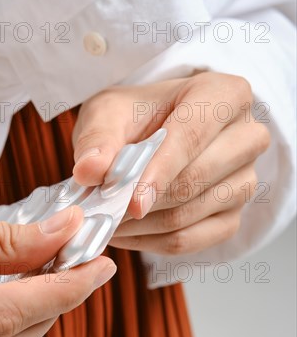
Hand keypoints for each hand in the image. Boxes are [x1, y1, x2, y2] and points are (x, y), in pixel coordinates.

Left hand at [72, 72, 269, 254]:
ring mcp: (244, 181)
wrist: (156, 133)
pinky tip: (125, 232)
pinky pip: (190, 240)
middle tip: (99, 211)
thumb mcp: (110, 112)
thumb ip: (98, 139)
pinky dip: (150, 241)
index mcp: (225, 95)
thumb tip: (89, 171)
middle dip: (142, 201)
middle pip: (194, 180)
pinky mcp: (232, 216)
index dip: (159, 171)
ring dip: (140, 225)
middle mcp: (246, 138)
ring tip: (105, 218)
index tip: (129, 201)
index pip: (192, 136)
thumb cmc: (137, 117)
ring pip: (189, 214)